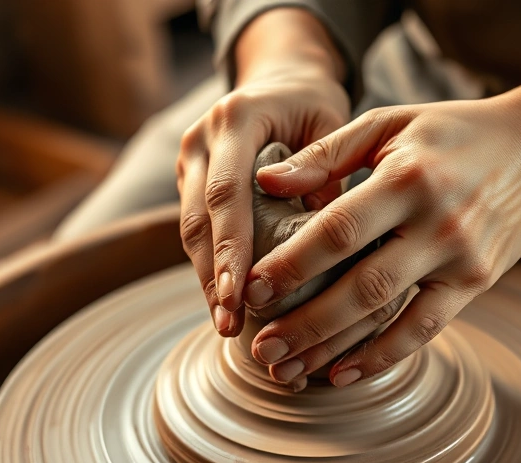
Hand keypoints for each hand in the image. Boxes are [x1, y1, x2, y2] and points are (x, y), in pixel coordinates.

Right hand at [176, 8, 348, 337]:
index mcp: (236, 118)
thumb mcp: (330, 121)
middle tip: (229, 322)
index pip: (226, 192)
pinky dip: (210, 268)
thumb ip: (323, 170)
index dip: (231, 247)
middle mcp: (202, 138)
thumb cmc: (313, 103)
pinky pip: (195, 230)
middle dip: (212, 276)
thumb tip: (317, 231)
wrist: (280, 78)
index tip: (238, 293)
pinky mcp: (190, 180)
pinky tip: (226, 305)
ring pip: (189, 230)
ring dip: (206, 280)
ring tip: (227, 325)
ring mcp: (190, 159)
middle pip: (198, 218)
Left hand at [245, 75, 520, 385]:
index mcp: (407, 177)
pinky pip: (425, 329)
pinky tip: (342, 372)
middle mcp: (437, 222)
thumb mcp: (388, 123)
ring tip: (287, 370)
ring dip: (333, 347)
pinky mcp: (477, 283)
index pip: (338, 229)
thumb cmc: (449, 133)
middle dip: (305, 321)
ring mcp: (461, 258)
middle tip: (260, 347)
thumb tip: (265, 181)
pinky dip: (383, 355)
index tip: (252, 290)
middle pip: (361, 285)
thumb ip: (325, 154)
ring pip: (389, 314)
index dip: (292, 264)